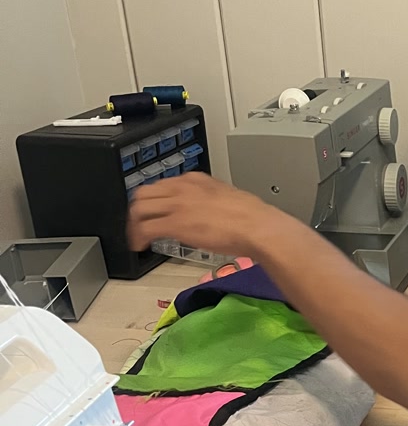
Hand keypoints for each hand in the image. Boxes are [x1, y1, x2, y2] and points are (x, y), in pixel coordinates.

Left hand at [127, 174, 278, 257]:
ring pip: (139, 208)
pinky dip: (137, 237)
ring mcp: (177, 204)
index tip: (155, 212)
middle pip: (144, 193)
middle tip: (139, 224)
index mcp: (195, 180)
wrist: (256, 225)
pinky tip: (140, 246)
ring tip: (136, 237)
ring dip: (134, 224)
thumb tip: (205, 214)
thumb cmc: (251, 217)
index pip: (163, 185)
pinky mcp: (175, 223)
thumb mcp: (226, 198)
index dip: (155, 201)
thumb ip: (209, 202)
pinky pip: (145, 228)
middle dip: (137, 210)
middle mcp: (182, 188)